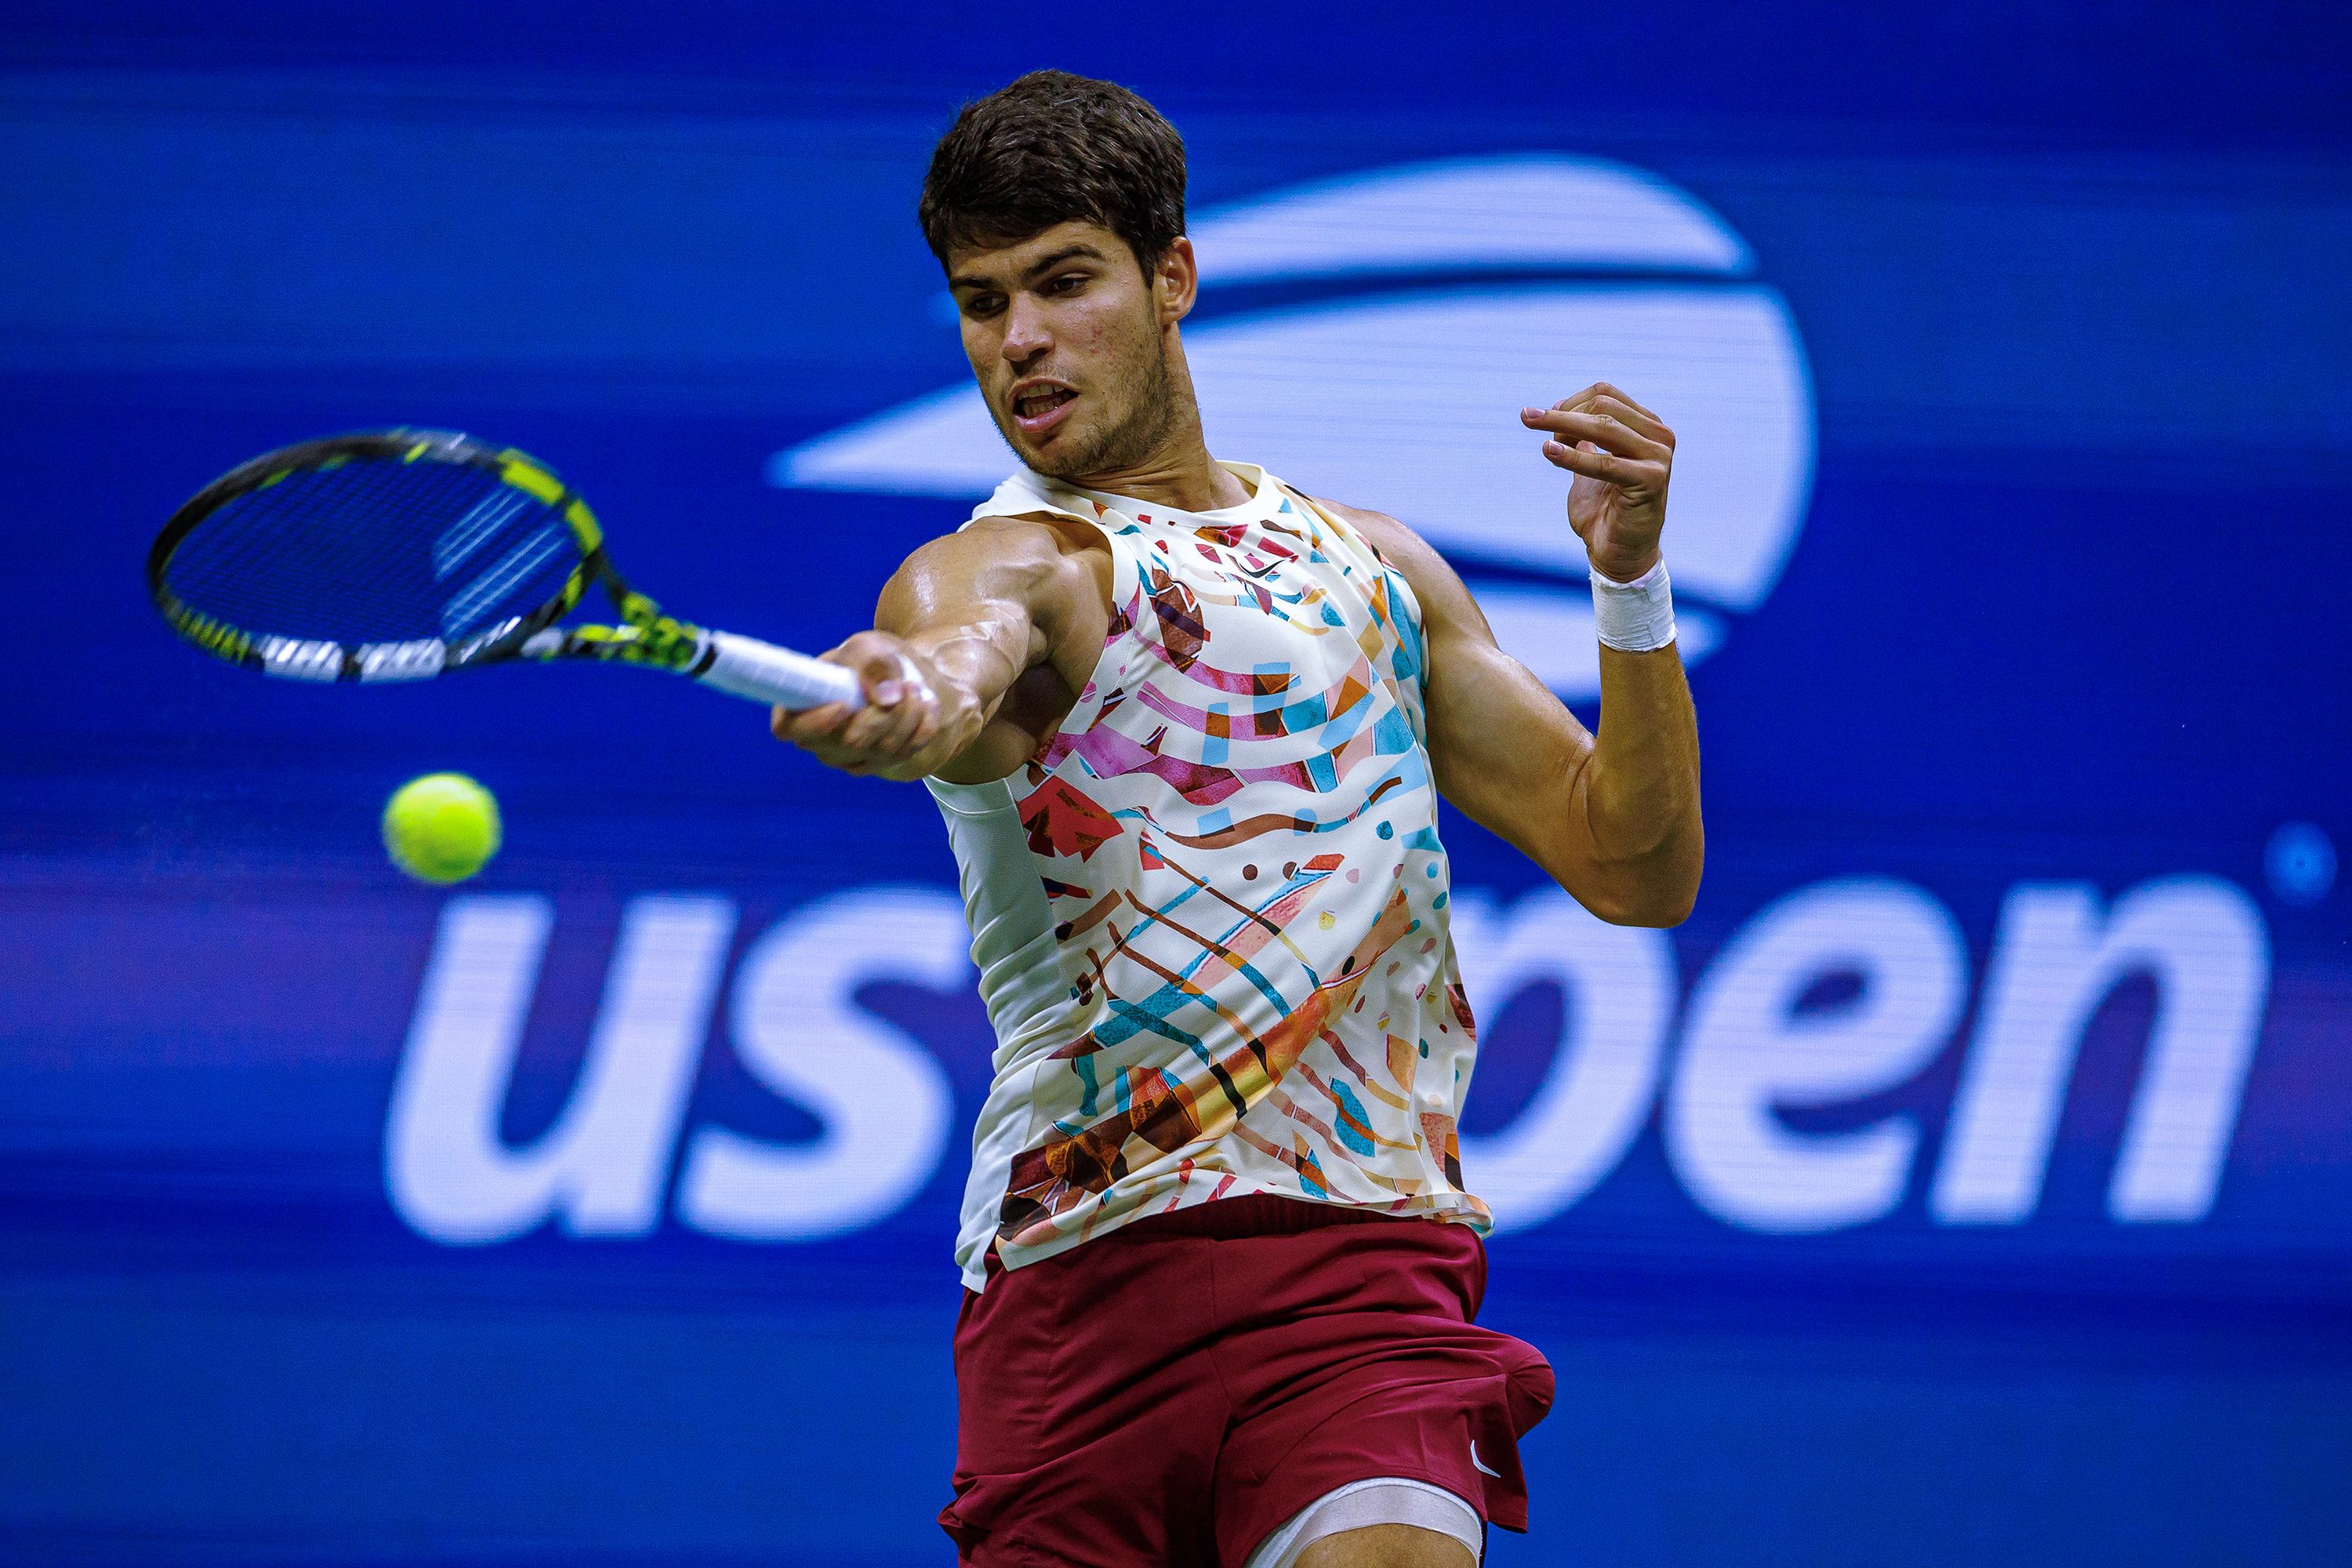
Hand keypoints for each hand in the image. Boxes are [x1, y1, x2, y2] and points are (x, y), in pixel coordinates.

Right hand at [771, 630, 959, 780]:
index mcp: (799, 706)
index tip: (845, 705)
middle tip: (904, 685)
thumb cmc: (872, 661)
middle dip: (883, 715)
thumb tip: (885, 698)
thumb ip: (874, 665)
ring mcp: (847, 756)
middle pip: (848, 743)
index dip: (815, 723)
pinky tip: (925, 706)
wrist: (902, 679)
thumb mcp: (870, 648)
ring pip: (882, 750)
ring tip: (915, 688)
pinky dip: (922, 727)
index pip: (787, 729)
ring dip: (908, 716)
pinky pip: (904, 754)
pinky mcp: (877, 764)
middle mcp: (818, 739)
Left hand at [1520, 383, 1675, 582]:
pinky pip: (1604, 462)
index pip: (1605, 395)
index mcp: (1647, 427)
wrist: (1619, 554)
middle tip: (1532, 425)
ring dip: (1563, 427)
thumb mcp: (1590, 467)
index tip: (1544, 418)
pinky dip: (1573, 456)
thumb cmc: (1603, 512)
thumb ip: (1582, 438)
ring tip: (1538, 435)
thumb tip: (1559, 410)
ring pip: (1603, 427)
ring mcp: (1658, 457)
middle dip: (1562, 416)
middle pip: (1603, 407)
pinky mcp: (1650, 480)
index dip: (1570, 402)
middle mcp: (1659, 437)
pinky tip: (1549, 453)